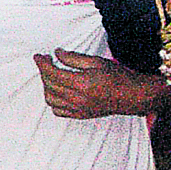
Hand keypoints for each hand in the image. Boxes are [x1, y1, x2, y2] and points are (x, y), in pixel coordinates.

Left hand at [34, 49, 161, 118]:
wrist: (132, 96)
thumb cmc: (118, 77)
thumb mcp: (96, 61)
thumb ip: (74, 58)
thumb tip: (57, 54)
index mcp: (81, 83)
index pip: (52, 74)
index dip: (42, 64)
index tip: (38, 56)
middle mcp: (78, 99)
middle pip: (50, 86)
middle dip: (43, 72)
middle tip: (45, 61)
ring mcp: (79, 109)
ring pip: (51, 100)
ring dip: (46, 86)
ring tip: (51, 75)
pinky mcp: (81, 115)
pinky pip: (59, 112)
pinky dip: (53, 101)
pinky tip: (57, 91)